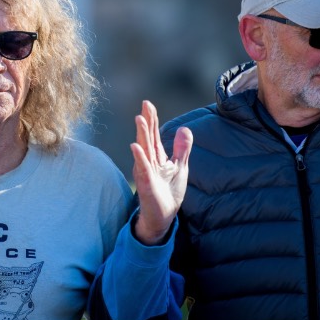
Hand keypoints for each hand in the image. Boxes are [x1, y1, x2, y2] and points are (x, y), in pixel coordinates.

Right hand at [130, 100, 191, 245]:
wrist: (163, 216)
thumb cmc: (168, 192)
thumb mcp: (179, 167)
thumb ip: (181, 148)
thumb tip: (184, 128)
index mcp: (157, 156)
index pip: (154, 134)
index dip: (152, 119)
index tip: (148, 103)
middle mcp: (149, 161)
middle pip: (148, 137)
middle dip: (146, 121)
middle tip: (145, 104)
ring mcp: (146, 172)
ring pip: (144, 150)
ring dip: (141, 134)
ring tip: (140, 118)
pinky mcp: (146, 184)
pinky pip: (142, 169)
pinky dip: (139, 157)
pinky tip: (135, 146)